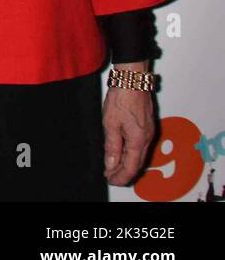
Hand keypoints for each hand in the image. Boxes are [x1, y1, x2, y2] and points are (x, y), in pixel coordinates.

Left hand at [102, 61, 155, 185]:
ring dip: (127, 163)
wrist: (132, 79)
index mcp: (138, 140)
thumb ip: (112, 145)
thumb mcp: (111, 123)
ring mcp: (149, 131)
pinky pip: (140, 145)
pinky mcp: (147, 125)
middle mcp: (147, 138)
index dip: (121, 176)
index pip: (131, 166)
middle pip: (137, 162)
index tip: (111, 180)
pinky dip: (131, 153)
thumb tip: (111, 164)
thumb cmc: (121, 98)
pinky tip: (122, 152)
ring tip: (113, 167)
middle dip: (124, 172)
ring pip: (139, 154)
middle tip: (110, 177)